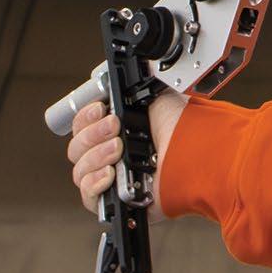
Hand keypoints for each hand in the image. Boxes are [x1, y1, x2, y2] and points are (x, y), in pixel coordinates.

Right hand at [66, 89, 184, 218]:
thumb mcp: (156, 96)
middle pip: (77, 147)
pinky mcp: (116, 202)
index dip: (86, 117)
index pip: (82, 125)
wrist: (194, 155)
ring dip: (96, 156)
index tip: (100, 109)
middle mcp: (112, 154)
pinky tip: (110, 174)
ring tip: (119, 150)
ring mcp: (113, 178)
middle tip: (115, 127)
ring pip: (79, 170)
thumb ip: (134, 88)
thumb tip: (126, 70)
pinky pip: (88, 196)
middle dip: (92, 134)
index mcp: (118, 129)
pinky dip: (94, 183)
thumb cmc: (182, 128)